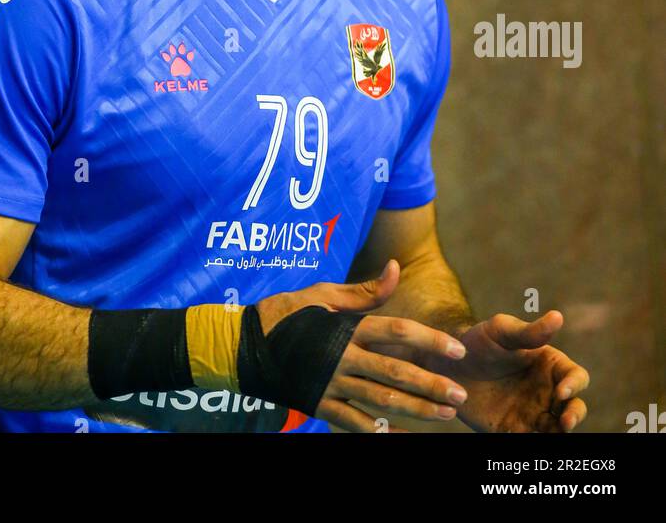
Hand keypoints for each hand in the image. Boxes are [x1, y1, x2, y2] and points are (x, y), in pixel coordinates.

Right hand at [255, 260, 470, 433]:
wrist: (245, 345)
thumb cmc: (287, 313)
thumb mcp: (324, 294)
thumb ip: (364, 291)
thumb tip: (397, 268)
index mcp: (347, 327)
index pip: (397, 331)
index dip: (430, 340)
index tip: (458, 350)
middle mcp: (343, 357)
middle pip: (396, 372)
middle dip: (431, 383)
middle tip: (461, 393)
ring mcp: (332, 384)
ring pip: (381, 400)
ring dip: (417, 408)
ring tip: (445, 413)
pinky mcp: (320, 403)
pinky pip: (355, 422)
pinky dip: (379, 431)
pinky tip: (404, 436)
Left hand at [446, 311, 589, 432]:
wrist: (450, 363)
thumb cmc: (479, 340)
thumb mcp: (501, 331)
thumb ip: (529, 331)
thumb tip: (557, 317)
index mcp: (549, 365)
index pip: (576, 376)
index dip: (575, 385)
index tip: (562, 392)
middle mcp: (546, 392)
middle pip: (574, 408)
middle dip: (575, 416)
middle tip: (565, 423)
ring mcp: (531, 413)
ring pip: (556, 429)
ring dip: (558, 434)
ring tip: (551, 434)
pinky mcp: (512, 430)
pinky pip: (527, 440)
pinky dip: (530, 442)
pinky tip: (517, 435)